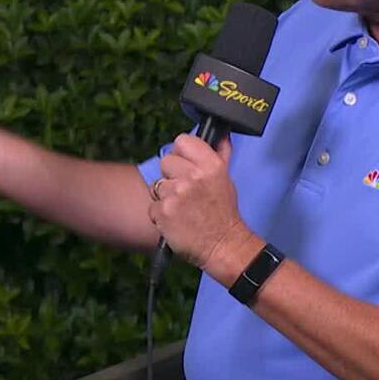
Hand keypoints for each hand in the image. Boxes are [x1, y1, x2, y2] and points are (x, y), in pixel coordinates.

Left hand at [148, 135, 258, 280]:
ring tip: (182, 208)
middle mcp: (193, 176)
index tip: (185, 164)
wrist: (223, 245)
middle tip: (186, 191)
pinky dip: (160, 214)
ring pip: (157, 184)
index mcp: (210, 165)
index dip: (181, 152)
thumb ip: (220, 154)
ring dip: (166, 196)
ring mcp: (176, 194)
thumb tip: (220, 134)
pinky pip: (152, 205)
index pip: (182, 141)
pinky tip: (175, 220)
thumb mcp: (226, 178)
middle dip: (172, 175)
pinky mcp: (163, 211)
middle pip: (165, 161)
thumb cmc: (224, 213)